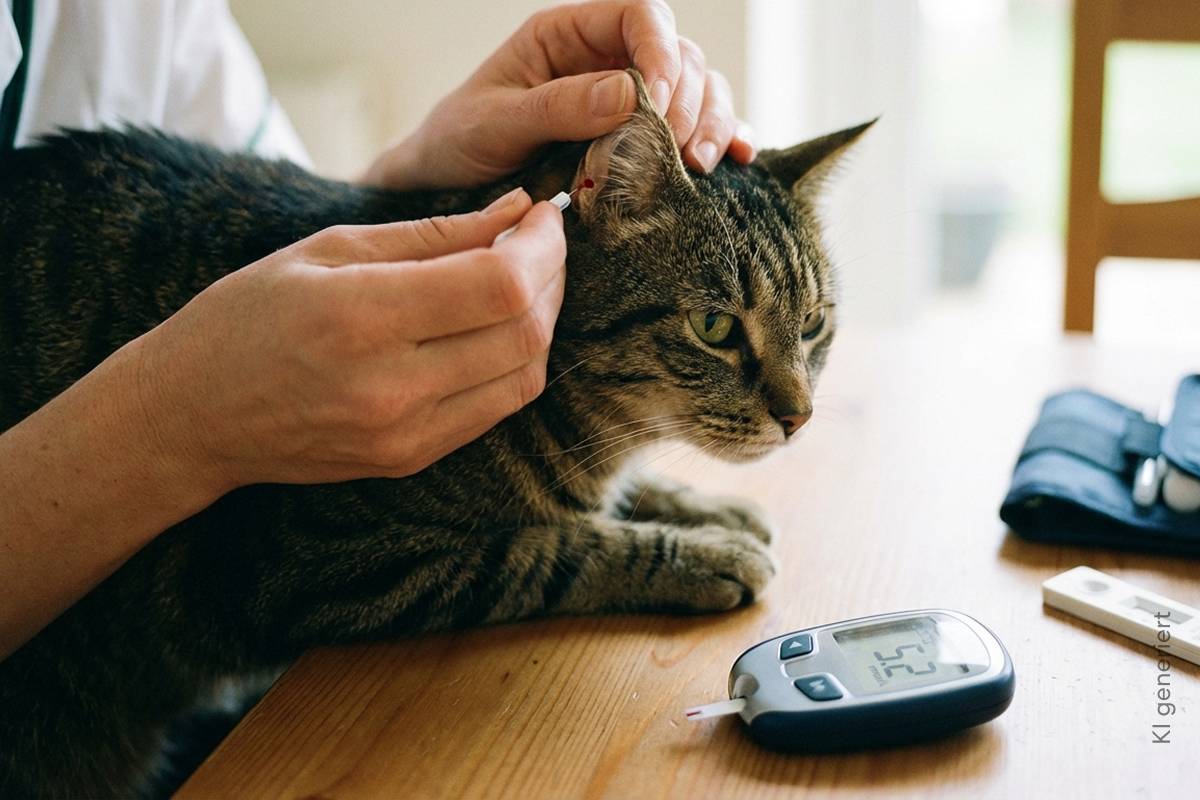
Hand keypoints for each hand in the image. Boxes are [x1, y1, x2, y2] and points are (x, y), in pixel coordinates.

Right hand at [139, 188, 564, 486]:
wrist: (192, 417)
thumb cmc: (246, 317)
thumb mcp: (326, 250)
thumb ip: (432, 233)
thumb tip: (516, 209)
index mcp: (362, 318)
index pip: (500, 285)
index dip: (542, 246)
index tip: (542, 215)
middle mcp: (393, 387)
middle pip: (525, 331)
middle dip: (552, 276)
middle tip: (539, 241)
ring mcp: (406, 434)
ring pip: (525, 375)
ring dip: (542, 321)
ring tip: (521, 281)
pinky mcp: (412, 459)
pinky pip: (497, 408)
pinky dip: (515, 361)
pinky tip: (496, 328)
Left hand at [361, 0, 754, 190]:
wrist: (444, 187)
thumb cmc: (459, 143)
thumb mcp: (494, 123)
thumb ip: (558, 107)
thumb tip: (630, 95)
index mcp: (568, 35)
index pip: (640, 15)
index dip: (660, 53)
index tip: (657, 105)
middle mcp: (605, 59)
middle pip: (680, 56)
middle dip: (690, 101)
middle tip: (680, 154)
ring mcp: (627, 99)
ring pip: (697, 89)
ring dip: (711, 123)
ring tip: (699, 167)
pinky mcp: (639, 140)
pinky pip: (694, 128)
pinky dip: (720, 139)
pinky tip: (734, 160)